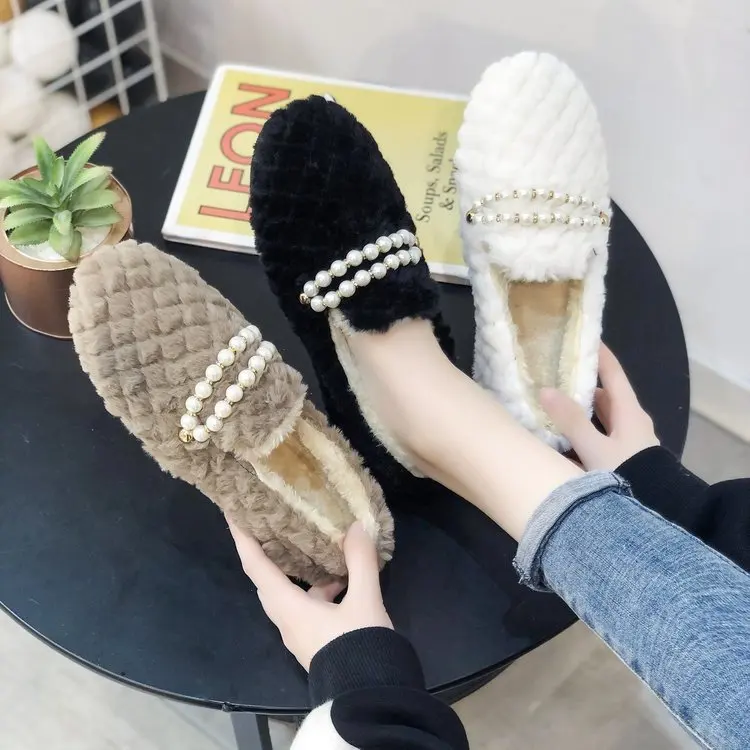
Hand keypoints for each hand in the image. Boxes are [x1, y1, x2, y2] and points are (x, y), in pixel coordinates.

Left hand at [227, 521, 392, 670]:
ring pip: (292, 595)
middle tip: (272, 525)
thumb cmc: (358, 647)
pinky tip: (345, 581)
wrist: (369, 698)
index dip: (243, 539)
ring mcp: (300, 634)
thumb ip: (360, 560)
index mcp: (289, 608)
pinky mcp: (315, 642)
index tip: (233, 514)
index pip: (256, 566)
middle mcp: (287, 620)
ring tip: (318, 547)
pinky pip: (308, 607)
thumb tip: (355, 526)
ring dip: (301, 572)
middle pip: (268, 580)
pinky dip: (320, 590)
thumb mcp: (365, 600)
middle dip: (267, 551)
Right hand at [540, 344, 659, 470]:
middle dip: (584, 384)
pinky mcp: (623, 461)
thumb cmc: (626, 474)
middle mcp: (632, 423)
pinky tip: (564, 439)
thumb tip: (546, 390)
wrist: (655, 512)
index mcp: (630, 412)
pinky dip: (584, 433)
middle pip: (606, 396)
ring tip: (554, 405)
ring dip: (582, 412)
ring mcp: (629, 444)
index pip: (614, 374)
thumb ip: (570, 420)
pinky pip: (600, 438)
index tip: (585, 337)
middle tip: (558, 374)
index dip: (600, 355)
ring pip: (603, 419)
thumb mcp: (594, 448)